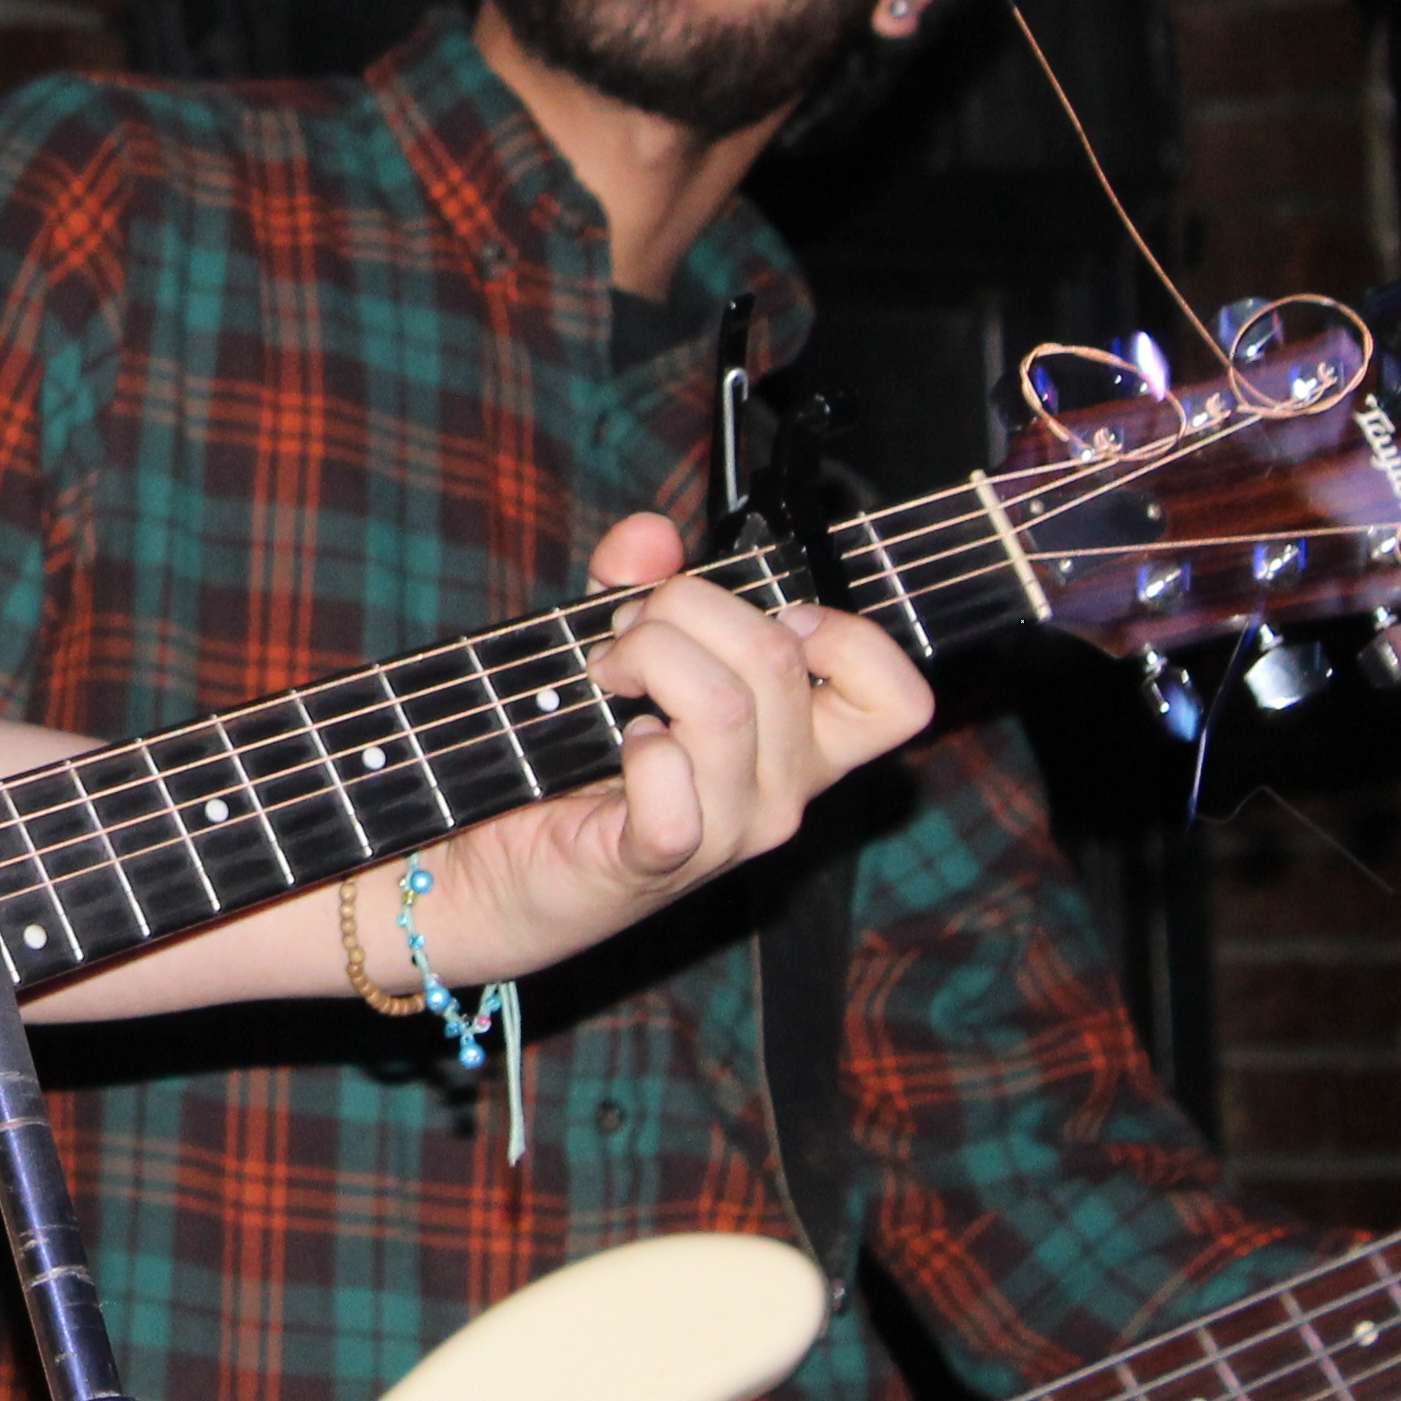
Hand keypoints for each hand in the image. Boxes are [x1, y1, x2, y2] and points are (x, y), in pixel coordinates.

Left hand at [403, 512, 934, 987]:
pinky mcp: (661, 857)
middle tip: (628, 631)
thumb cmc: (577, 755)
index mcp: (802, 741)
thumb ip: (639, 584)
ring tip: (606, 673)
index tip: (771, 616)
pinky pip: (671, 780)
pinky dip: (637, 745)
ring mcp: (732, 830)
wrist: (501, 864)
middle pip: (780, 659)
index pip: (898, 700)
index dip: (850, 636)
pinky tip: (619, 743)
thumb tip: (651, 536)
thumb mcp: (620, 647)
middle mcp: (786, 791)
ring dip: (646, 658)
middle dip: (685, 609)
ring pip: (724, 705)